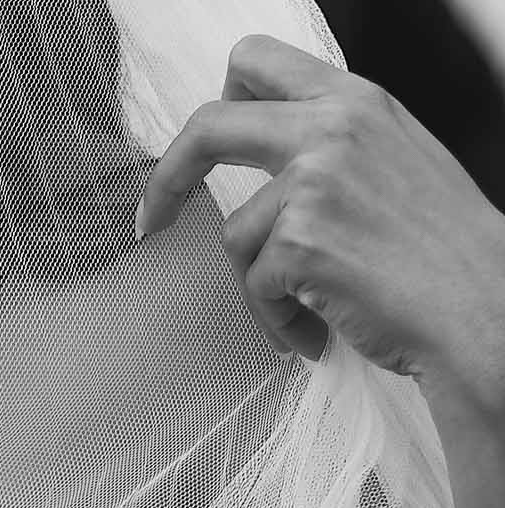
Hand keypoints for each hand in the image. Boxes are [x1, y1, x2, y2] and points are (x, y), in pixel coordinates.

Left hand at [137, 35, 504, 412]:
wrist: (478, 305)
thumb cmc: (441, 252)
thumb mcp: (394, 162)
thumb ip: (335, 147)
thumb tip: (273, 164)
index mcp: (355, 100)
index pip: (259, 61)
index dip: (217, 102)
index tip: (195, 149)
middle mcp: (331, 127)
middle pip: (210, 125)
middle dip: (168, 175)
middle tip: (152, 220)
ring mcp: (312, 182)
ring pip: (236, 237)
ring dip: (262, 288)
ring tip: (309, 311)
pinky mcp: (299, 241)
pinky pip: (256, 288)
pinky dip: (280, 319)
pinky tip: (319, 330)